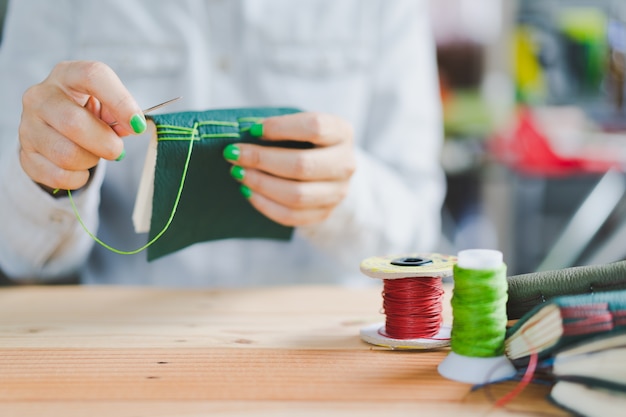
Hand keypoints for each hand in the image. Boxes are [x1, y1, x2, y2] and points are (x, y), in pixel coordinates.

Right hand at [19, 60, 146, 190]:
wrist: (56, 128)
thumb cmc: (88, 112)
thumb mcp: (107, 105)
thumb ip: (121, 113)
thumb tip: (132, 126)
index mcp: (67, 75)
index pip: (93, 76)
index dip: (120, 102)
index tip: (137, 125)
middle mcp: (41, 96)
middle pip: (74, 123)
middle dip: (105, 143)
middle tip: (117, 149)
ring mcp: (28, 125)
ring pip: (66, 154)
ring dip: (91, 161)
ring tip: (94, 154)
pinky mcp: (26, 153)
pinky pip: (58, 176)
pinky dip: (78, 178)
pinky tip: (80, 168)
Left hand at [223, 112, 355, 226]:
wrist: (327, 169)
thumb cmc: (306, 140)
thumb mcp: (299, 124)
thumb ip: (278, 125)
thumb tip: (245, 132)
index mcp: (342, 132)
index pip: (314, 127)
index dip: (279, 127)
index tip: (251, 130)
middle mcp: (346, 163)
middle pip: (302, 165)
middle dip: (261, 159)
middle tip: (233, 154)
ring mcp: (338, 192)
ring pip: (296, 195)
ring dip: (260, 184)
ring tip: (238, 173)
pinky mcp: (324, 213)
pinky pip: (291, 216)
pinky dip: (265, 204)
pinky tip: (248, 192)